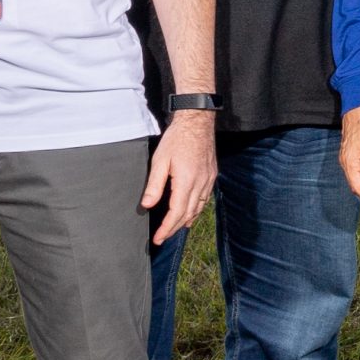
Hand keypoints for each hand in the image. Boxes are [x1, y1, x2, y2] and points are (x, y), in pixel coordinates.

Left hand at [142, 108, 217, 242]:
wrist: (197, 121)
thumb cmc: (177, 138)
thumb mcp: (160, 160)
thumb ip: (154, 185)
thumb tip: (147, 205)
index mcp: (186, 181)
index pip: (176, 213)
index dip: (166, 228)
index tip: (157, 238)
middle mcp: (200, 183)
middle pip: (188, 214)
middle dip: (174, 228)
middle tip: (162, 237)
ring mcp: (208, 180)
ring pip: (198, 209)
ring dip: (185, 221)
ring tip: (173, 229)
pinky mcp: (211, 175)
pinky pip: (205, 199)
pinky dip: (196, 210)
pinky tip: (190, 214)